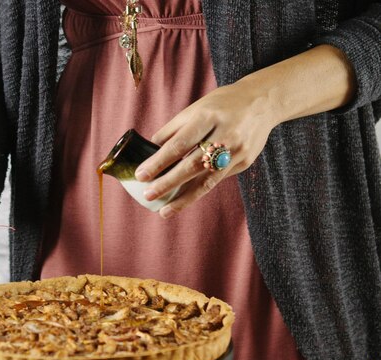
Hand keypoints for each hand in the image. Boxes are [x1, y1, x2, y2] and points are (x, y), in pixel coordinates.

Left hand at [135, 79, 276, 216]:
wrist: (263, 101)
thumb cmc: (221, 105)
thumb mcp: (195, 109)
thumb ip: (172, 131)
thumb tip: (149, 153)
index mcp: (208, 116)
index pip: (179, 144)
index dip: (159, 162)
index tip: (141, 175)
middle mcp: (225, 134)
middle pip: (191, 165)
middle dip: (167, 183)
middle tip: (148, 195)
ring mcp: (237, 151)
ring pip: (206, 181)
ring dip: (183, 199)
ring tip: (164, 211)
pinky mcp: (245, 162)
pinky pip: (216, 180)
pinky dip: (198, 191)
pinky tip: (183, 199)